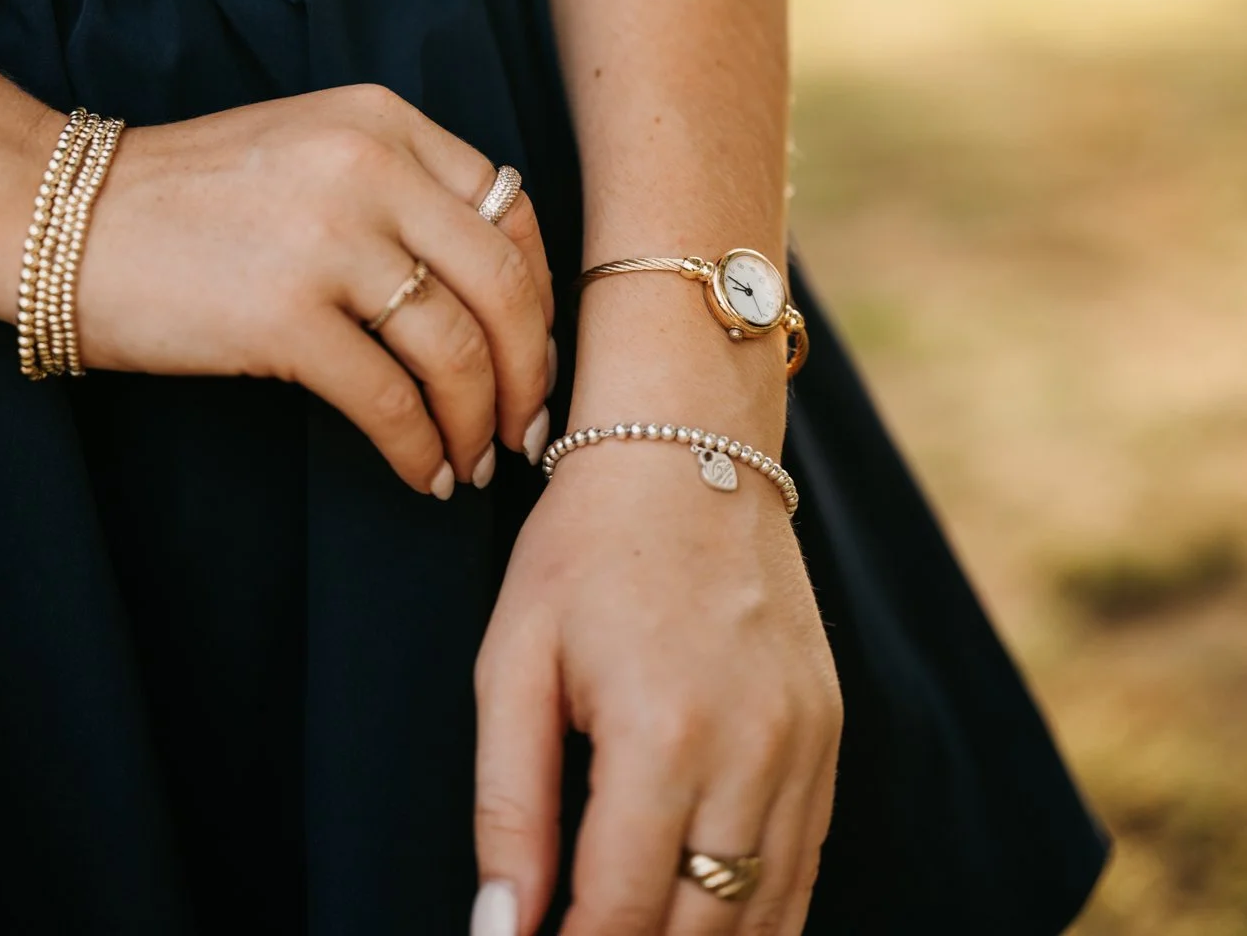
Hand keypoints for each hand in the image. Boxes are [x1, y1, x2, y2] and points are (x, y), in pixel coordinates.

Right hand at [73, 85, 553, 493]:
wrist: (61, 215)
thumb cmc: (189, 195)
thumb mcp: (313, 148)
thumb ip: (399, 189)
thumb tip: (490, 288)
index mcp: (386, 120)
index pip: (511, 209)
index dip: (539, 294)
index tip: (535, 351)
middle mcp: (371, 167)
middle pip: (503, 283)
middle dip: (528, 369)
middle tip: (525, 426)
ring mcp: (329, 239)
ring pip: (457, 349)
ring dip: (477, 422)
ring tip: (473, 462)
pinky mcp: (284, 316)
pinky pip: (390, 400)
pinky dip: (419, 449)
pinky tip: (420, 475)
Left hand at [473, 437, 841, 934]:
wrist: (689, 442)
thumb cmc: (586, 544)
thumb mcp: (512, 660)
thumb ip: (508, 808)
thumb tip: (500, 934)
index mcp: (661, 732)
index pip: (621, 915)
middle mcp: (751, 748)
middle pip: (699, 929)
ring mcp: (804, 742)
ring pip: (764, 915)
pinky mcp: (828, 731)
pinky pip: (804, 864)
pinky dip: (760, 916)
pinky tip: (708, 923)